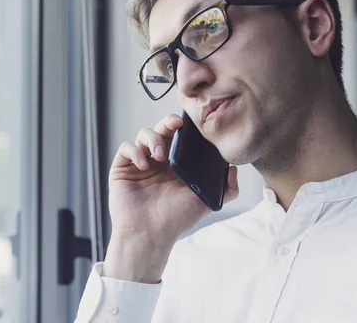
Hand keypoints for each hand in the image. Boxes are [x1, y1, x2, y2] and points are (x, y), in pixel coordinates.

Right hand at [103, 114, 239, 281]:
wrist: (149, 235)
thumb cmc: (175, 220)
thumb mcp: (206, 202)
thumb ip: (227, 189)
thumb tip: (234, 169)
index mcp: (176, 166)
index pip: (180, 138)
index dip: (185, 128)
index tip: (192, 123)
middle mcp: (158, 162)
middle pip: (162, 130)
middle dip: (169, 122)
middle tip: (177, 123)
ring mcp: (140, 164)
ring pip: (143, 134)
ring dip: (152, 138)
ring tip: (160, 155)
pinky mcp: (122, 169)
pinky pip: (126, 148)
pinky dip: (135, 150)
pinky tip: (144, 163)